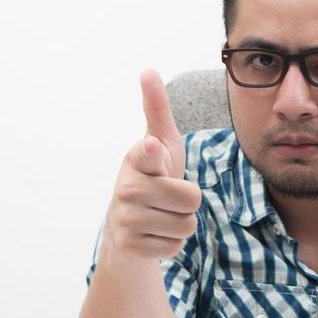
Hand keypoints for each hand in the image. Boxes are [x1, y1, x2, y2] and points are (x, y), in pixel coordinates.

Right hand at [104, 69, 201, 260]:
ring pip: (187, 226)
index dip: (153, 152)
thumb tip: (148, 70)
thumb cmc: (153, 176)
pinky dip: (172, 242)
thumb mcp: (161, 143)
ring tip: (162, 215)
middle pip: (192, 199)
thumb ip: (157, 110)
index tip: (151, 146)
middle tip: (170, 197)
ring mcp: (125, 219)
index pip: (149, 154)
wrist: (126, 225)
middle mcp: (127, 188)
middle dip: (190, 201)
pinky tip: (155, 233)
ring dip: (181, 223)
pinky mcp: (130, 246)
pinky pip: (176, 246)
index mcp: (137, 158)